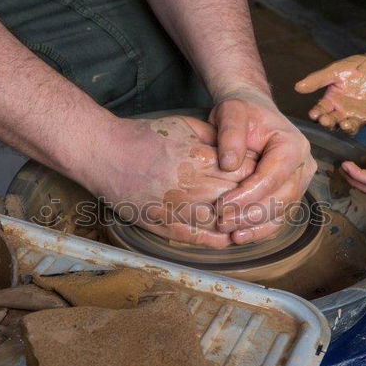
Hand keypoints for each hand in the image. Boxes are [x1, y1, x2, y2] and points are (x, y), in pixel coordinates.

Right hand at [83, 116, 256, 247]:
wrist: (105, 153)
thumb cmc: (144, 137)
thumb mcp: (183, 125)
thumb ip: (212, 136)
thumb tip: (238, 148)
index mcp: (198, 158)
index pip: (242, 171)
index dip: (255, 176)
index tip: (261, 178)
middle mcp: (189, 184)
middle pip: (234, 197)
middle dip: (250, 201)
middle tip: (260, 203)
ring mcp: (174, 206)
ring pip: (217, 220)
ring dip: (235, 224)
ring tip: (246, 224)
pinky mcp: (160, 222)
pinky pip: (192, 236)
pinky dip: (212, 240)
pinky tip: (225, 240)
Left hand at [209, 88, 317, 243]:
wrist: (249, 113)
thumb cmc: (241, 111)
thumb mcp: (231, 111)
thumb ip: (230, 133)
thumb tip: (229, 164)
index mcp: (293, 145)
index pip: (273, 176)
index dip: (248, 194)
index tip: (222, 205)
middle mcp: (303, 166)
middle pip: (281, 198)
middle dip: (251, 214)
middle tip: (222, 221)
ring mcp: (298, 183)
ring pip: (282, 212)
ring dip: (255, 227)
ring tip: (230, 233)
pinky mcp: (289, 195)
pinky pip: (278, 217)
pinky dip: (260, 230)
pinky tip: (239, 236)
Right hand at [294, 51, 365, 133]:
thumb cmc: (356, 67)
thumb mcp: (336, 70)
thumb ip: (318, 79)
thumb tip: (297, 87)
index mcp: (332, 102)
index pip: (321, 111)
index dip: (317, 114)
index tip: (313, 114)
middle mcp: (344, 113)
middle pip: (334, 123)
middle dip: (329, 123)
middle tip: (326, 120)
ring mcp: (361, 117)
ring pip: (352, 128)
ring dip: (348, 128)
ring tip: (345, 125)